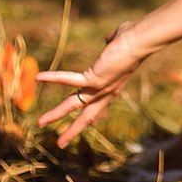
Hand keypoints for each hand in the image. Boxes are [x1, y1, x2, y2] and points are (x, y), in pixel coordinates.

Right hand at [36, 20, 151, 148]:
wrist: (142, 39)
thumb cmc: (136, 38)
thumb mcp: (122, 44)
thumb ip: (113, 43)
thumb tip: (111, 38)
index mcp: (114, 85)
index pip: (102, 106)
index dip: (95, 117)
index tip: (91, 125)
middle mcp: (106, 91)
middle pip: (86, 116)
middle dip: (73, 130)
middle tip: (61, 144)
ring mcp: (99, 87)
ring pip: (73, 105)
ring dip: (56, 114)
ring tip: (40, 123)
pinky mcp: (94, 78)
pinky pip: (69, 80)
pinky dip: (54, 77)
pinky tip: (38, 77)